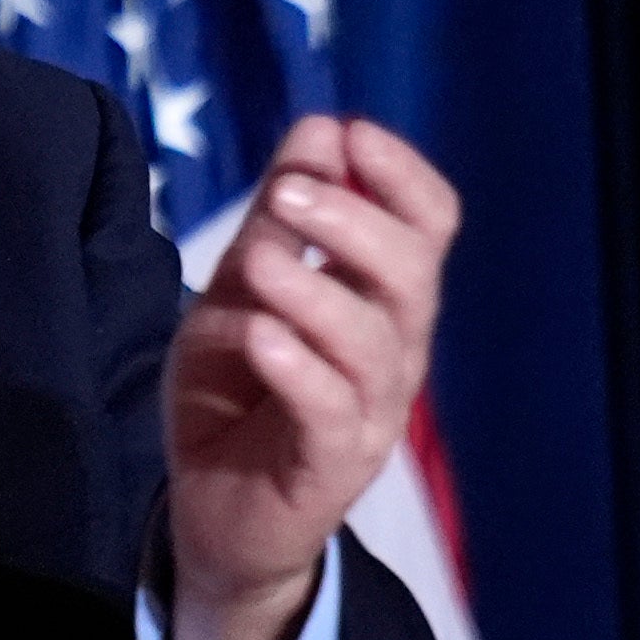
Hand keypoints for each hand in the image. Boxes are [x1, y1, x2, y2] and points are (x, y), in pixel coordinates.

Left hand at [162, 114, 457, 639]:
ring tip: (258, 260)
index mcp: (378, 302)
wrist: (211, 510)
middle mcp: (391, 354)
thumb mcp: (241, 289)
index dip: (403, 177)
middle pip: (414, 277)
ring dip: (316, 291)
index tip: (351, 134)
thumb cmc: (237, 392)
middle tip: (289, 192)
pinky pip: (331, 413)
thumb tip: (321, 129)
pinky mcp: (329, 467)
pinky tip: (262, 337)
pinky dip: (299, 368)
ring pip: (375, 344)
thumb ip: (279, 220)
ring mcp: (368, 414)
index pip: (428, 228)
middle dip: (356, 224)